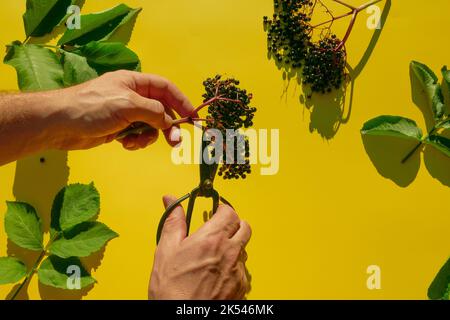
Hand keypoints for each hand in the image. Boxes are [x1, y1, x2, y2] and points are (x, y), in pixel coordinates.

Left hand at [50, 70, 194, 150]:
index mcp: (135, 82)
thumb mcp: (128, 105)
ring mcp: (125, 113)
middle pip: (161, 110)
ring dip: (148, 136)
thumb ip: (154, 112)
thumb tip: (170, 122)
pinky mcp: (118, 128)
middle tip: (175, 143)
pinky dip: (136, 141)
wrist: (60, 124)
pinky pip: (137, 135)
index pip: (166, 88)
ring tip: (136, 142)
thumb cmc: (93, 107)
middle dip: (168, 126)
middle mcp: (132, 96)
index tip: (193, 118)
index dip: (181, 101)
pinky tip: (125, 144)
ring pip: (151, 126)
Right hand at [149, 195, 251, 299]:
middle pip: (244, 227)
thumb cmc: (172, 290)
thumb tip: (171, 201)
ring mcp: (238, 272)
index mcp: (212, 239)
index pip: (230, 212)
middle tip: (218, 231)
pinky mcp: (241, 288)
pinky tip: (217, 275)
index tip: (214, 213)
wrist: (182, 318)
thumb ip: (173, 222)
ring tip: (214, 257)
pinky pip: (243, 271)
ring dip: (234, 247)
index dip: (222, 210)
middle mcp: (230, 253)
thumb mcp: (166, 251)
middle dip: (233, 225)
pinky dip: (233, 268)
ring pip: (244, 250)